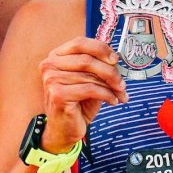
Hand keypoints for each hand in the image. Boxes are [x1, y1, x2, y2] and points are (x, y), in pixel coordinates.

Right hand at [38, 37, 125, 151]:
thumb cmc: (78, 103)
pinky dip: (106, 95)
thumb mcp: (88, 80)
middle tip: (122, 83)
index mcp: (56, 56)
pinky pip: (90, 89)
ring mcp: (51, 79)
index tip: (116, 59)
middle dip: (110, 71)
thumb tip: (115, 58)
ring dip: (111, 86)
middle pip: (87, 60)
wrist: (64, 129)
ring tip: (119, 94)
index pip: (80, 43)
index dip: (101, 49)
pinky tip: (112, 101)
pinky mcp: (58, 94)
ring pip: (90, 76)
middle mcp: (50, 65)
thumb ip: (97, 66)